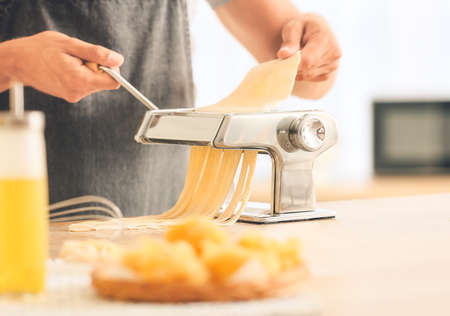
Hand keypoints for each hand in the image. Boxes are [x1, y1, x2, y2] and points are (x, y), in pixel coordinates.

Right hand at [5, 31, 122, 101]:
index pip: (113, 81)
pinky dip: (80, 74)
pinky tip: (64, 68)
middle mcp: (78, 92)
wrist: (18, 62)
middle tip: (76, 57)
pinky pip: (85, 83)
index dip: (112, 68)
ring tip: (67, 62)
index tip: (98, 58)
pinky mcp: (71, 95)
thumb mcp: (70, 45)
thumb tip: (118, 60)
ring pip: (95, 81)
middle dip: (97, 66)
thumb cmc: (41, 49)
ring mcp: (74, 96)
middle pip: (105, 81)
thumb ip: (96, 54)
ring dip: (87, 69)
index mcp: (80, 81)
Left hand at [277, 14, 340, 81]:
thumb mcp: (293, 27)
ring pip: (307, 76)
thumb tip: (282, 55)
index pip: (307, 60)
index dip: (293, 62)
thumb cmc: (302, 27)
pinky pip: (311, 79)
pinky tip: (304, 62)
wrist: (316, 29)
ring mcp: (333, 65)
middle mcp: (334, 53)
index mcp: (325, 38)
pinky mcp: (329, 74)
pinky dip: (303, 73)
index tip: (284, 57)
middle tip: (290, 54)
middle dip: (294, 64)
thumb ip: (289, 41)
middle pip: (306, 69)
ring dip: (298, 69)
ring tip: (298, 55)